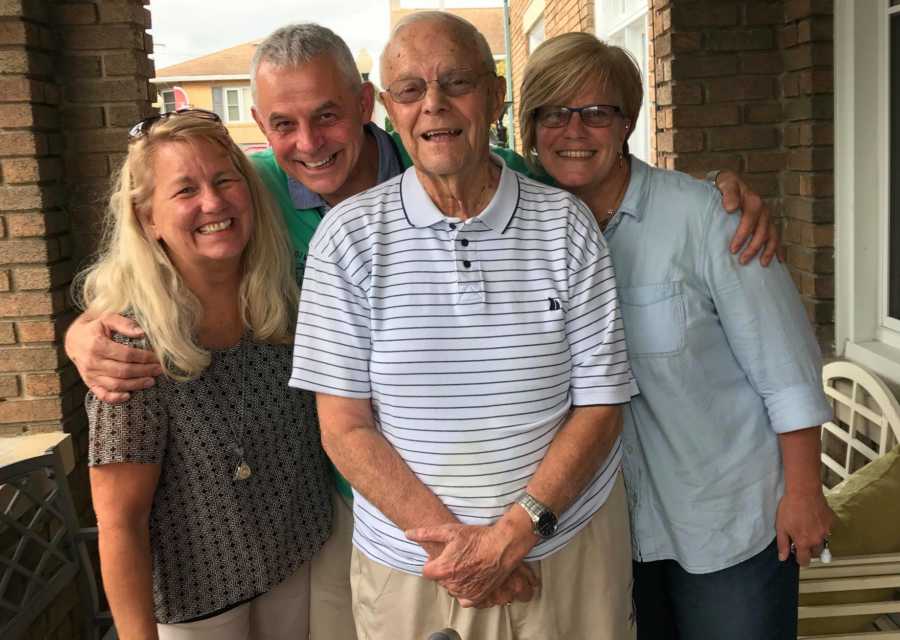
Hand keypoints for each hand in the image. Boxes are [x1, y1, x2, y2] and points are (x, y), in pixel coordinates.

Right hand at [66, 313, 161, 402]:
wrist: (74, 339)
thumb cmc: (94, 328)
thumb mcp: (107, 318)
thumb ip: (124, 323)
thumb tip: (142, 332)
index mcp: (98, 345)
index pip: (127, 355)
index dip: (144, 357)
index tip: (158, 358)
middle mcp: (93, 362)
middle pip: (124, 371)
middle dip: (145, 371)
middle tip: (159, 370)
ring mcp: (90, 375)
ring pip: (116, 385)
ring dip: (136, 384)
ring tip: (151, 381)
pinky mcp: (90, 383)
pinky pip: (103, 395)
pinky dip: (116, 398)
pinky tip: (129, 395)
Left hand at [406, 521, 533, 604]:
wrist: (502, 546)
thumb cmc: (476, 537)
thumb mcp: (450, 531)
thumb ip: (426, 533)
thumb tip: (408, 534)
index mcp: (443, 569)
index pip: (426, 572)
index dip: (432, 563)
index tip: (442, 556)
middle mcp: (453, 584)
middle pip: (439, 580)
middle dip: (444, 571)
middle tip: (456, 558)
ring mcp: (465, 592)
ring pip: (451, 589)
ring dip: (454, 580)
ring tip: (466, 565)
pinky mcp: (478, 597)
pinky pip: (464, 599)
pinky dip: (464, 591)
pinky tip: (470, 578)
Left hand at [715, 170, 782, 265]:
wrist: (732, 182)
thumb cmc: (727, 185)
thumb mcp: (726, 184)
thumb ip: (729, 194)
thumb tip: (731, 208)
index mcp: (754, 202)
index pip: (749, 221)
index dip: (742, 236)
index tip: (732, 249)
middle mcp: (764, 210)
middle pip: (762, 232)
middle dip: (753, 248)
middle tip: (742, 261)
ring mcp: (767, 217)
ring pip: (772, 236)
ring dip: (768, 251)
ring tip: (762, 264)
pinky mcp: (768, 223)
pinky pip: (776, 237)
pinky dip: (778, 249)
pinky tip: (779, 260)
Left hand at [775, 489, 834, 566]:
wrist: (804, 492)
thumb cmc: (790, 507)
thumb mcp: (781, 526)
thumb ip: (783, 544)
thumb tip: (783, 557)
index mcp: (803, 542)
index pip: (805, 561)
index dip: (800, 560)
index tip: (798, 556)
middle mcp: (817, 540)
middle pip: (815, 553)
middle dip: (809, 550)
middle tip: (801, 539)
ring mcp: (826, 531)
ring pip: (822, 542)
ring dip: (816, 540)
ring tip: (807, 528)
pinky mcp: (831, 522)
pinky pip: (827, 530)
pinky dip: (821, 528)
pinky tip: (814, 519)